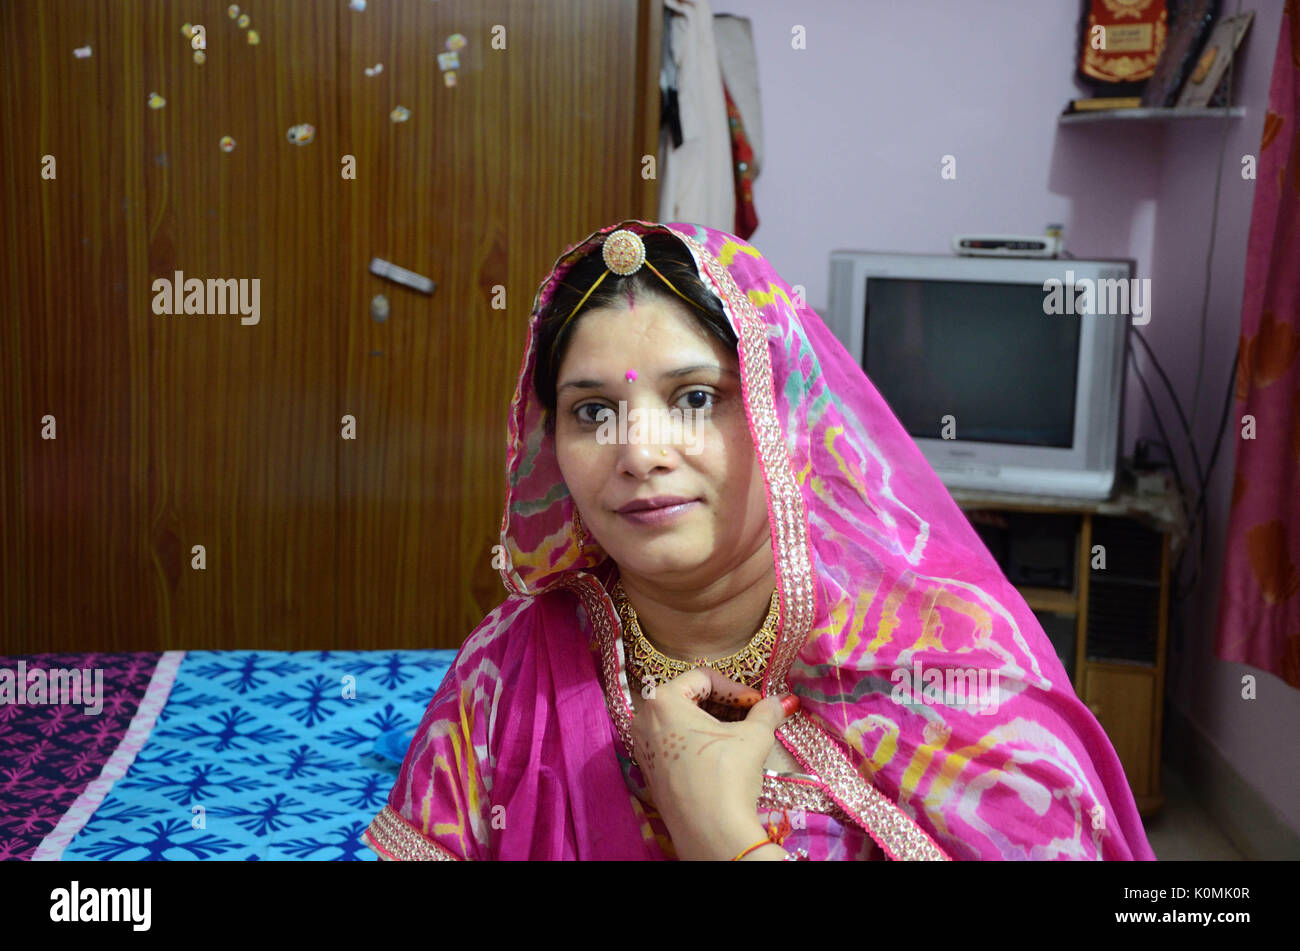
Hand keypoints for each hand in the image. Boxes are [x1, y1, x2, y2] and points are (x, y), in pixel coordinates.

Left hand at [630, 666, 798, 860]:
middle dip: (723, 706)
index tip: (756, 703)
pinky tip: (721, 758)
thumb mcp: (753, 737)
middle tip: (750, 716)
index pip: (702, 678)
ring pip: (680, 723)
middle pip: (688, 699)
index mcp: (661, 700)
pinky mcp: (649, 773)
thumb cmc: (726, 775)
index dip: (735, 688)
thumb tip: (783, 701)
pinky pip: (673, 745)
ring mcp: (642, 748)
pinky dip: (697, 744)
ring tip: (739, 737)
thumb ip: (766, 712)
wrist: (710, 832)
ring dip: (711, 725)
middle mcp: (644, 720)